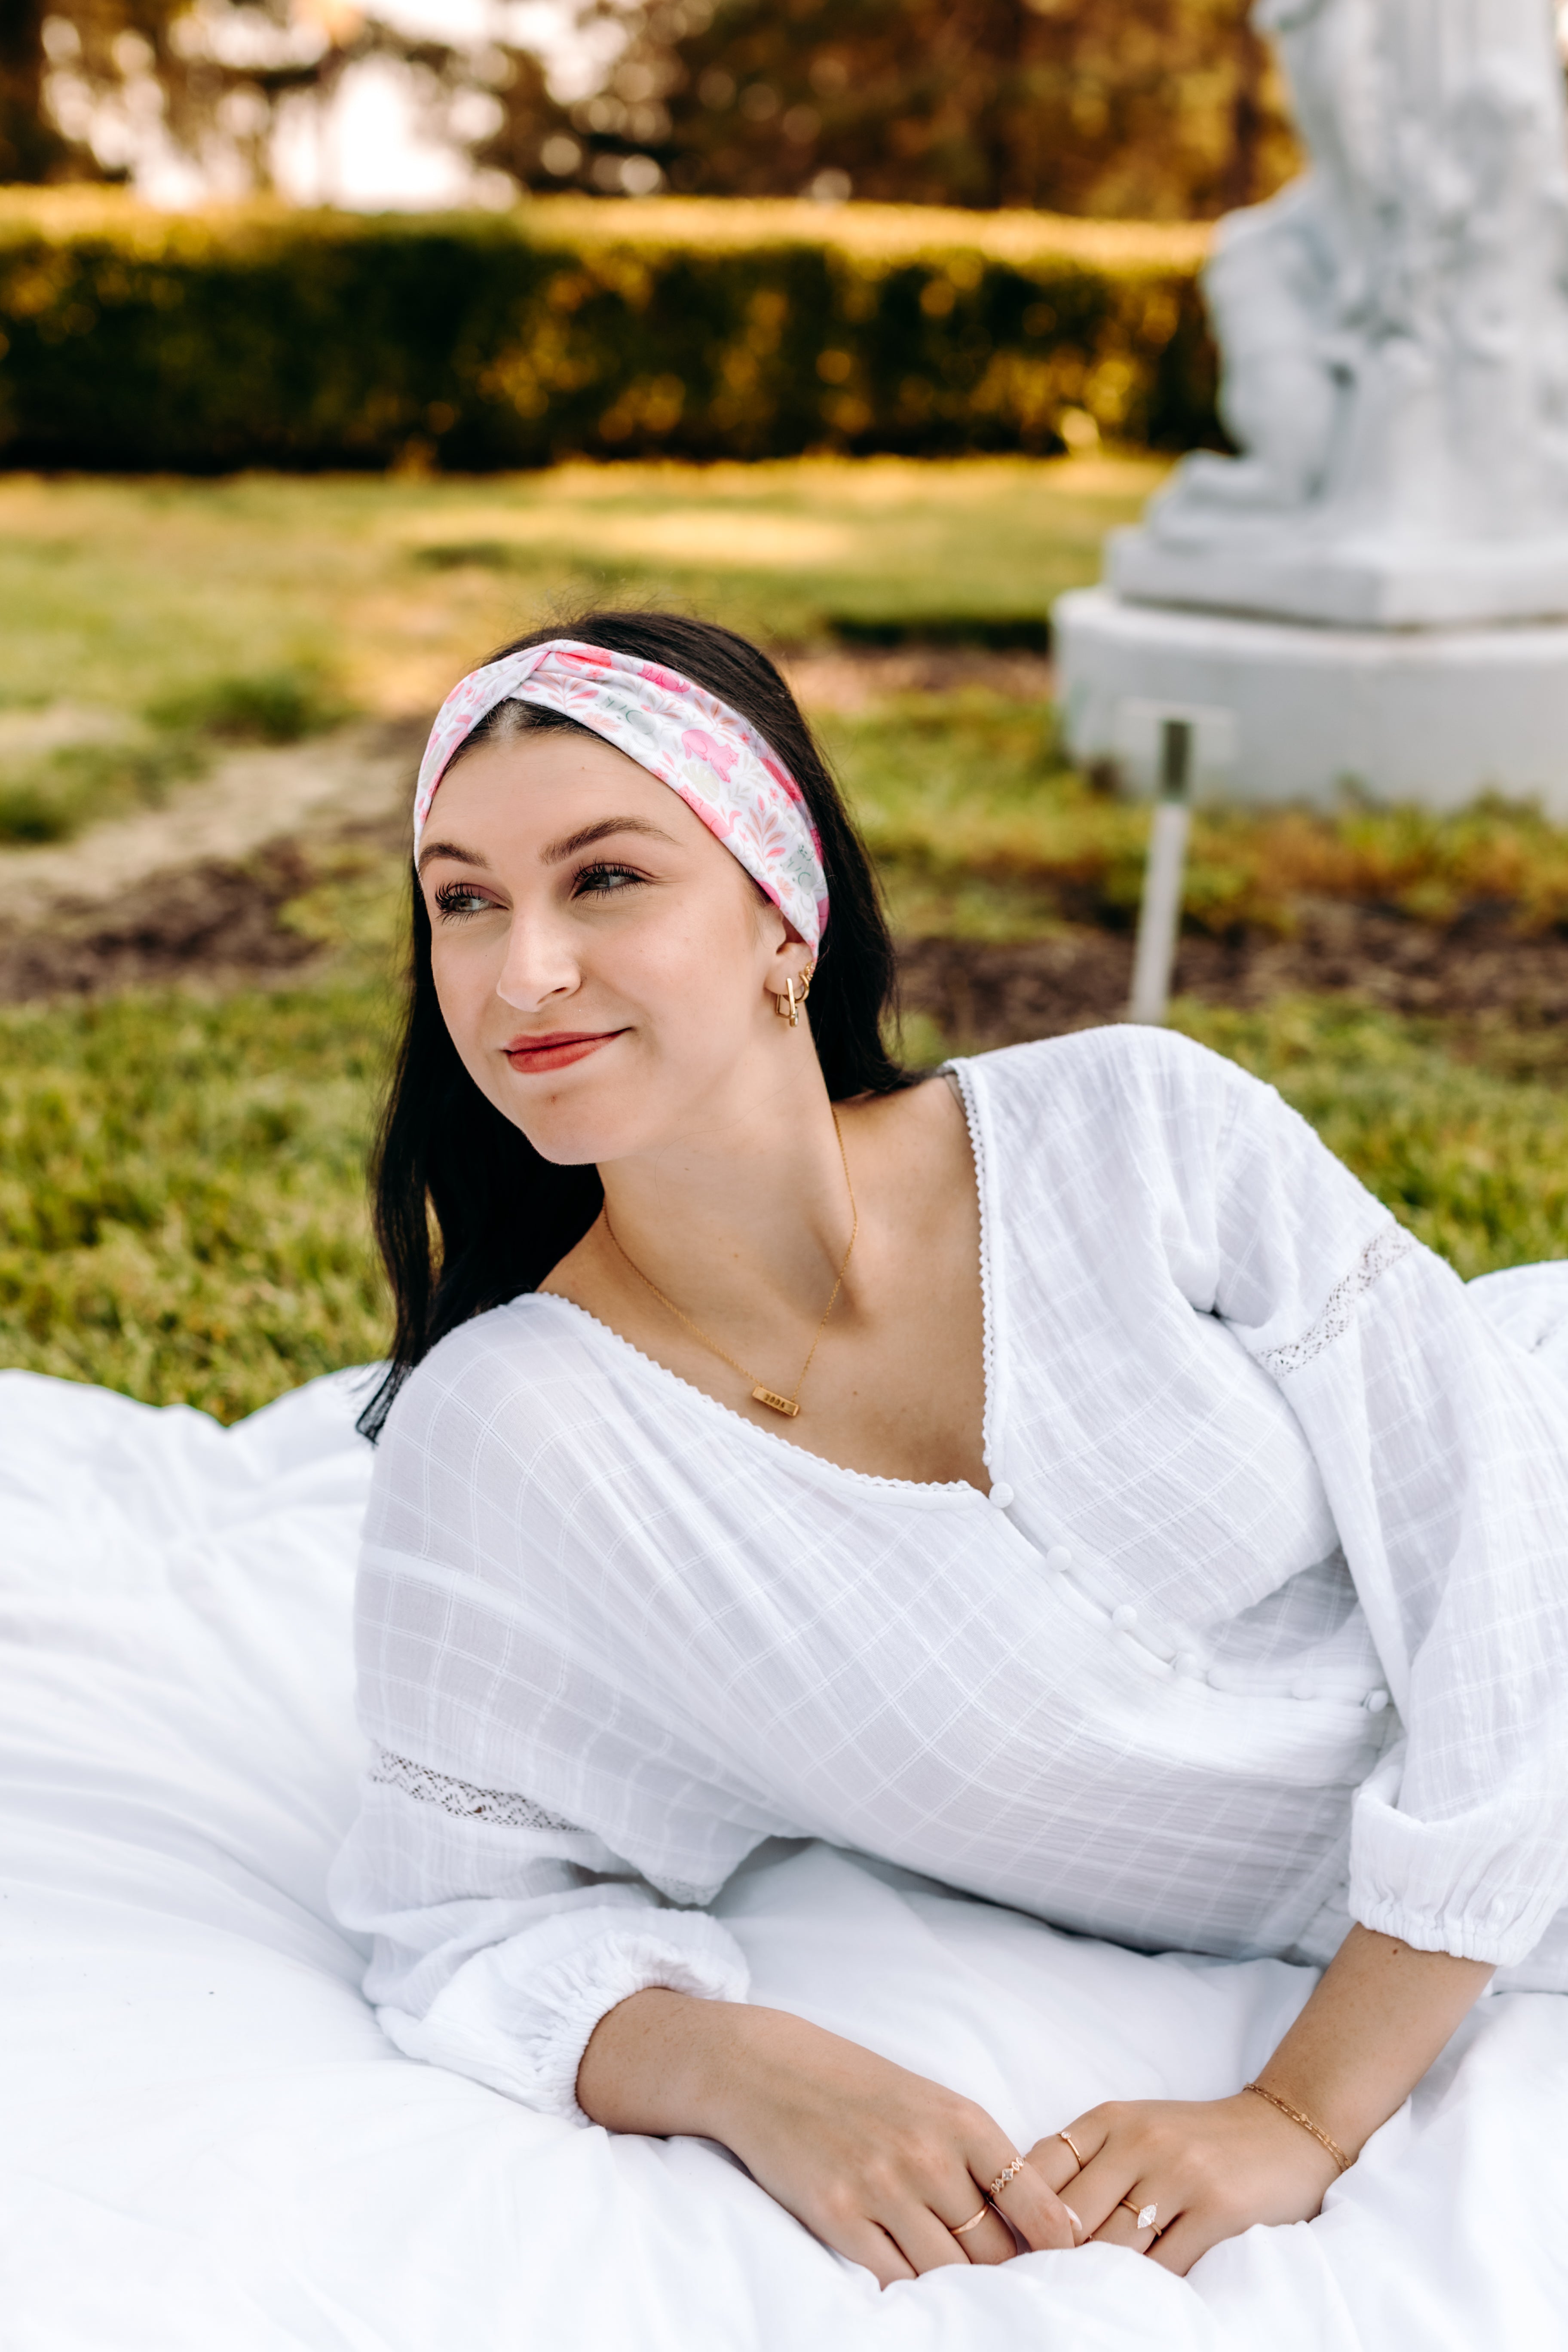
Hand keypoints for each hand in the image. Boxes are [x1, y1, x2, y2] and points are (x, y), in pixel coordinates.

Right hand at [579, 1991, 1079, 2286]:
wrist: (771, 2069)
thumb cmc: (861, 2089)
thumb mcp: (934, 2105)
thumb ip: (981, 2158)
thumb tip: (1036, 2226)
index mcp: (964, 2123)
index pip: (1038, 2208)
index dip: (1058, 2251)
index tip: (1067, 2272)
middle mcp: (929, 2156)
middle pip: (993, 2251)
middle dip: (1003, 2274)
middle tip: (1007, 2287)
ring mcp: (882, 2188)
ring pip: (947, 2271)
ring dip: (956, 2285)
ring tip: (960, 2290)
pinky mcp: (838, 2216)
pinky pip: (892, 2278)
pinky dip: (905, 2288)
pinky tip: (908, 2283)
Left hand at [1027, 2091, 1340, 2274]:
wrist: (1283, 2130)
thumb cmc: (1196, 2140)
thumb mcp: (1134, 2131)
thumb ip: (1085, 2163)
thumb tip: (1024, 2216)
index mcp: (1110, 2120)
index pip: (1038, 2168)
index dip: (1018, 2214)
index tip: (1011, 2250)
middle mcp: (1140, 2141)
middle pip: (1070, 2217)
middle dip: (1052, 2258)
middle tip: (1039, 2288)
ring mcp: (1180, 2175)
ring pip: (1112, 2248)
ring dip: (1095, 2279)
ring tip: (1080, 2299)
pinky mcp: (1217, 2211)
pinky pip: (1164, 2268)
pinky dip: (1145, 2289)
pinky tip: (1136, 2297)